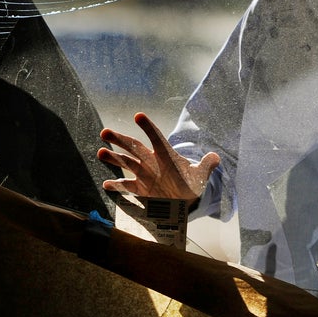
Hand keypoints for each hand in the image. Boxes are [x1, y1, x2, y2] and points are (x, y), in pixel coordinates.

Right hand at [97, 112, 219, 201]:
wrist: (184, 200)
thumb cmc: (190, 183)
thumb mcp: (200, 176)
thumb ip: (206, 166)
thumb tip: (217, 158)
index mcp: (165, 155)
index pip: (156, 137)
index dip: (148, 127)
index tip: (138, 116)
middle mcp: (151, 162)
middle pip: (133, 147)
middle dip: (120, 140)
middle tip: (105, 132)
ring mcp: (143, 175)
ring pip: (126, 163)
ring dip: (113, 158)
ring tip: (100, 152)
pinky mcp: (140, 189)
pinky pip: (126, 186)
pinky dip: (116, 186)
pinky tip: (107, 184)